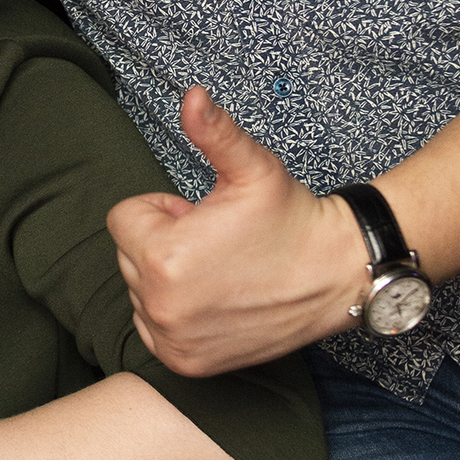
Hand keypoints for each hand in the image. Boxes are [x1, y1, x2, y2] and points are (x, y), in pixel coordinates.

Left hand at [108, 87, 366, 376]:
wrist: (335, 276)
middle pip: (129, 254)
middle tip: (216, 242)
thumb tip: (191, 95)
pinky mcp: (185, 363)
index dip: (164, 210)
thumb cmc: (291, 218)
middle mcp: (159, 307)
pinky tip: (217, 300)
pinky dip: (175, 311)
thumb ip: (213, 131)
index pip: (123, 218)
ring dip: (168, 277)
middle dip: (164, 241)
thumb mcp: (252, 168)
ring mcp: (172, 341)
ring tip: (220, 270)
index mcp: (162, 258)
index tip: (202, 216)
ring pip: (140, 290)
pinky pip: (153, 326)